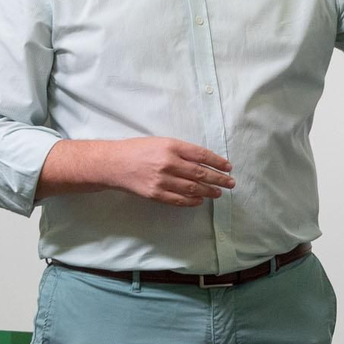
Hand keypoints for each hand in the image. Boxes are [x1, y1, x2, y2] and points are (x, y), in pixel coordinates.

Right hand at [104, 137, 235, 206]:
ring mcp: (161, 180)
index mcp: (171, 146)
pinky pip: (178, 200)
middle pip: (200, 173)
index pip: (202, 155)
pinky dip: (192, 202)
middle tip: (231, 183)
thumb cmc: (138, 149)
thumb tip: (205, 161)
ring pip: (192, 189)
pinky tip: (201, 201)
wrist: (113, 164)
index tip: (228, 167)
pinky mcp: (155, 194)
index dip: (218, 162)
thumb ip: (182, 151)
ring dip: (209, 192)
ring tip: (219, 193)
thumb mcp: (162, 142)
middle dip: (219, 179)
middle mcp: (168, 163)